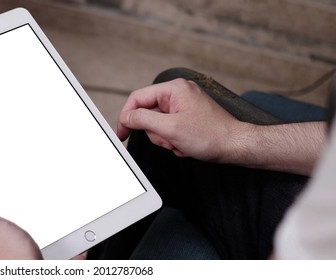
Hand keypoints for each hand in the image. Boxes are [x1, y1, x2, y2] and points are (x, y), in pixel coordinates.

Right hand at [117, 78, 241, 162]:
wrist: (236, 147)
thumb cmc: (211, 136)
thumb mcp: (171, 129)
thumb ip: (143, 120)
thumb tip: (126, 117)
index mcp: (174, 89)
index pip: (138, 98)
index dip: (126, 116)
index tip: (121, 133)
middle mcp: (178, 93)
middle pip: (148, 114)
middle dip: (157, 133)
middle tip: (170, 140)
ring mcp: (183, 106)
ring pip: (158, 125)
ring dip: (167, 139)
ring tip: (182, 143)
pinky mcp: (187, 117)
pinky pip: (169, 130)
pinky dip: (175, 141)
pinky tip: (187, 144)